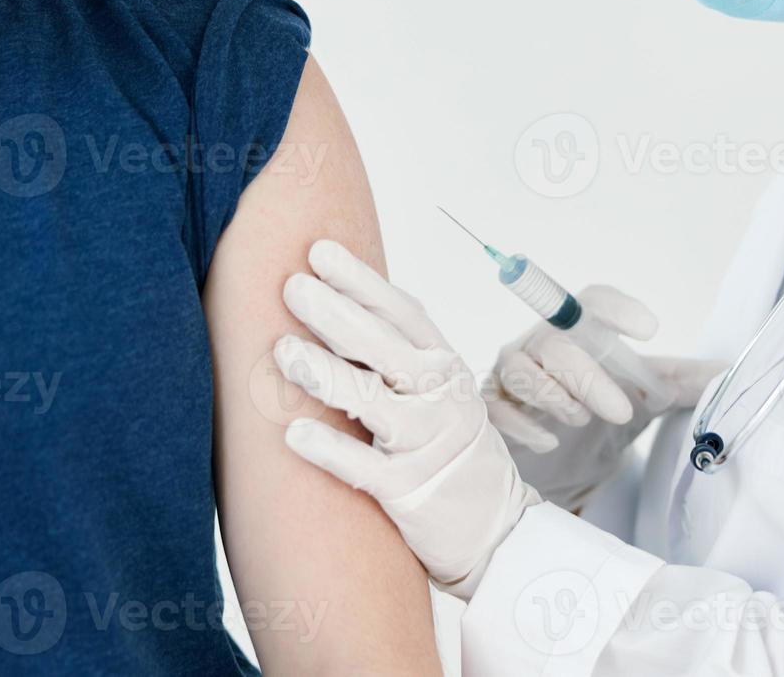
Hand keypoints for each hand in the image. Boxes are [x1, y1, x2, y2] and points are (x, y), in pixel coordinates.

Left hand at [273, 240, 539, 599]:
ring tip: (284, 351)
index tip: (320, 251)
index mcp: (444, 367)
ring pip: (374, 402)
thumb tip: (333, 305)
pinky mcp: (410, 493)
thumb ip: (396, 355)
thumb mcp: (438, 393)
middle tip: (293, 286)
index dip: (362, 281)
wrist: (499, 531)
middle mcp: (440, 398)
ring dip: (327, 374)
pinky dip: (330, 451)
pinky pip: (364, 469)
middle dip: (337, 313)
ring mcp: (427, 445)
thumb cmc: (452, 450)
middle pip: (385, 347)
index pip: (402, 313)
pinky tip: (293, 433)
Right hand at [485, 285, 722, 509]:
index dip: (617, 308)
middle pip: (556, 343)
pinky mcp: (493, 409)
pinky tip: (548, 440)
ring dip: (555, 396)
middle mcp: (542, 345)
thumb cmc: (603, 413)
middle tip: (622, 411)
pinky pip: (494, 407)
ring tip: (581, 421)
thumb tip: (730, 375)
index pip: (592, 302)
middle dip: (589, 376)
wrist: (567, 462)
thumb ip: (682, 382)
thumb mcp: (647, 397)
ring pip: (520, 369)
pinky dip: (521, 423)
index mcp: (582, 332)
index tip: (649, 328)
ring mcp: (512, 376)